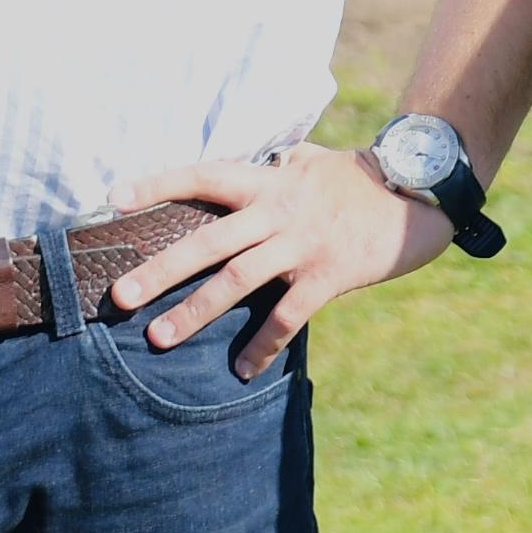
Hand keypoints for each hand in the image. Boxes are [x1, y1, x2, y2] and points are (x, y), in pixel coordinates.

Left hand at [106, 141, 453, 378]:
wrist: (418, 192)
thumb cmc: (358, 179)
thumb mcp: (311, 162)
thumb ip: (277, 167)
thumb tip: (253, 167)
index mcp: (269, 180)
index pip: (204, 175)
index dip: (158, 184)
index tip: (113, 199)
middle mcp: (279, 210)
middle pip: (209, 240)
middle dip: (161, 269)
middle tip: (120, 296)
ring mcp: (303, 243)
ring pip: (238, 280)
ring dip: (196, 312)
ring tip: (159, 338)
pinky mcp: (330, 274)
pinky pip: (288, 315)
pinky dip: (263, 344)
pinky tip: (242, 369)